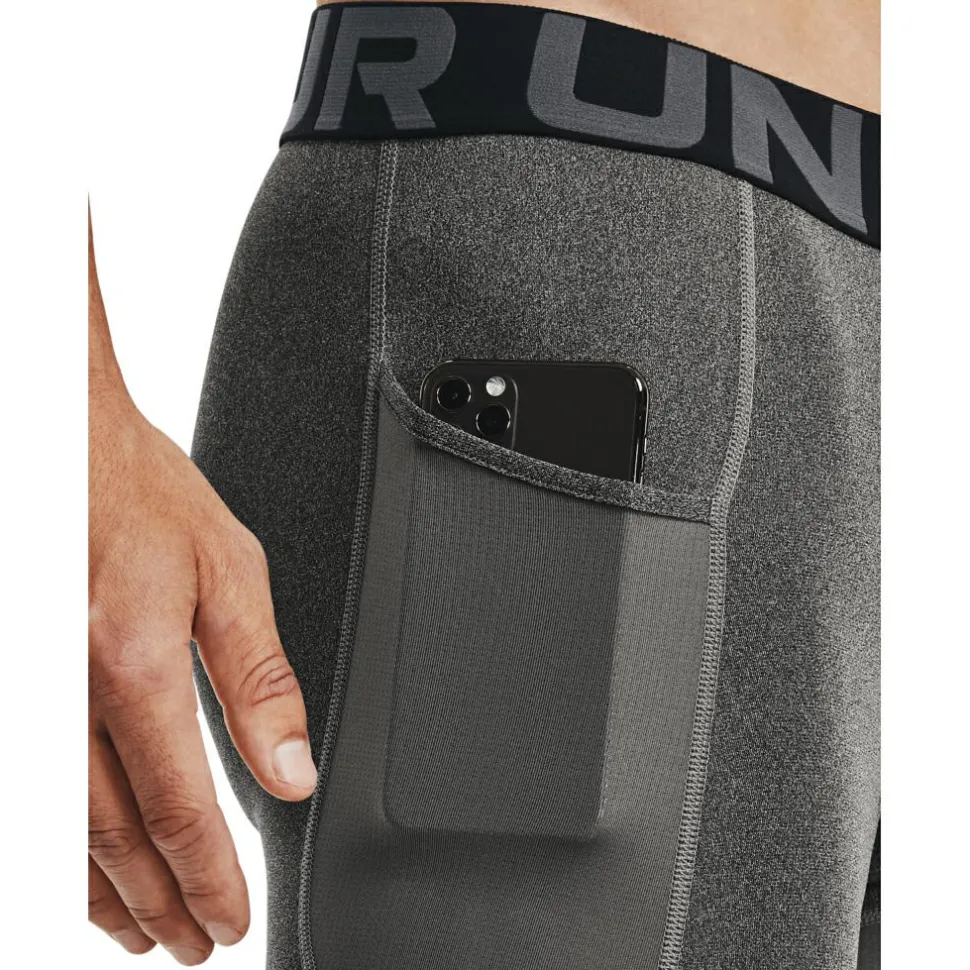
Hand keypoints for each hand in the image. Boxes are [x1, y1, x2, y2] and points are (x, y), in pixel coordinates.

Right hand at [88, 213, 316, 963]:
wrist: (65, 447)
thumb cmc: (145, 495)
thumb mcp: (230, 570)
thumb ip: (260, 677)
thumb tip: (291, 769)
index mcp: (135, 659)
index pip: (179, 802)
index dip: (209, 874)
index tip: (230, 920)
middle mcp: (68, 688)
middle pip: (116, 834)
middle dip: (163, 899)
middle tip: (197, 944)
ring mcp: (30, 692)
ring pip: (64, 827)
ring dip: (106, 892)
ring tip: (145, 933)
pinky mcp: (17, 689)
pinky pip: (33, 791)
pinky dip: (62, 847)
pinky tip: (85, 874)